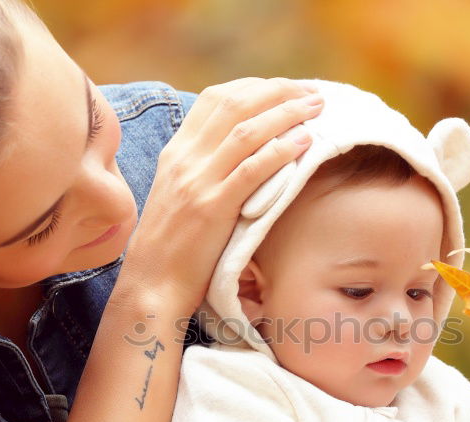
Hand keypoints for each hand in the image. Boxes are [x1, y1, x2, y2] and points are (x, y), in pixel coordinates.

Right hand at [119, 77, 323, 310]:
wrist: (152, 285)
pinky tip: (305, 143)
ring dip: (287, 113)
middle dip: (279, 92)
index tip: (286, 89)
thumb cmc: (172, 247)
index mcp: (176, 151)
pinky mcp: (212, 209)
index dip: (256, 87)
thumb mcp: (179, 195)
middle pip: (235, 104)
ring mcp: (197, 183)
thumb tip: (239, 151)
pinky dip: (280, 151)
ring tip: (317, 107)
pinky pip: (251, 170)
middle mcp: (185, 159)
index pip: (216, 98)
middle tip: (313, 92)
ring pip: (247, 131)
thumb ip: (203, 168)